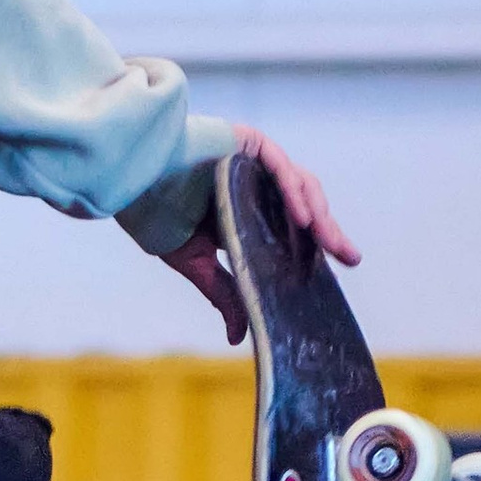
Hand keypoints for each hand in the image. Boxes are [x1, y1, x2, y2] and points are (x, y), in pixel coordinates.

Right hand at [161, 127, 362, 345]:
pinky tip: (304, 217)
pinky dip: (294, 191)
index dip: (315, 247)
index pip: (290, 230)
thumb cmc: (156, 215)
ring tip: (329, 242)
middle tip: (349, 258)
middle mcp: (256, 185)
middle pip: (303, 209)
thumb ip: (224, 294)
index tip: (339, 267)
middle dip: (328, 233)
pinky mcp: (249, 143)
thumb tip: (237, 338)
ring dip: (318, 214)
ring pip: (299, 186)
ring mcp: (254, 162)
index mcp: (246, 212)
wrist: (130, 181)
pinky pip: (281, 167)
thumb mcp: (196, 264)